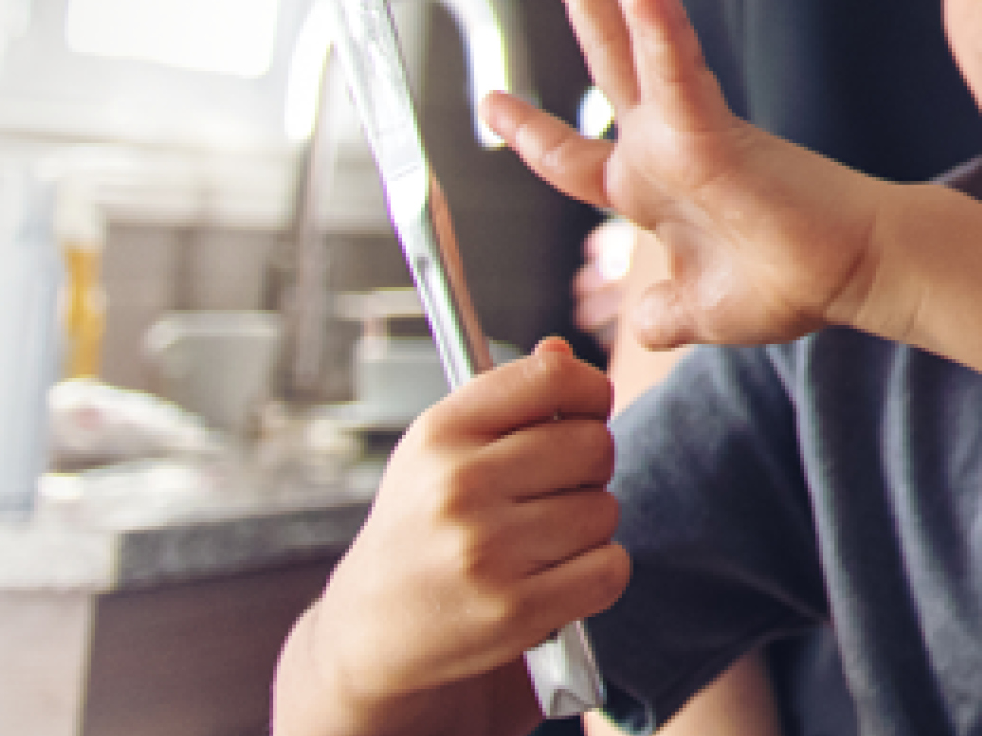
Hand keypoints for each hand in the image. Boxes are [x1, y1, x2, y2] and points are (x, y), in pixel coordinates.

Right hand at [287, 339, 624, 722]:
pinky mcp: (516, 610)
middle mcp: (460, 485)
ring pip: (604, 510)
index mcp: (441, 432)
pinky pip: (608, 568)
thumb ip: (504, 400)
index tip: (585, 411)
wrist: (372, 628)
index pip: (552, 378)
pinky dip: (598, 571)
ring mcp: (488, 550)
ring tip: (546, 537)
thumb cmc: (417, 528)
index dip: (588, 392)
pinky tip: (560, 572)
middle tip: (559, 487)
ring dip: (590, 524)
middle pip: (593, 445)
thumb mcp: (438, 450)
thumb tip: (563, 353)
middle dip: (590, 466)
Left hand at [484, 0, 891, 353]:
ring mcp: (688, 132)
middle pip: (608, 58)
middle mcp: (665, 148)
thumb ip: (663, 314)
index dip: (531, 131)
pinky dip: (659, 27)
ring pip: (641, 39)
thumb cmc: (791, 283)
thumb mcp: (699, 311)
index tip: (492, 103)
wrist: (853, 277)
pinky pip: (679, 71)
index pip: (573, 154)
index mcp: (652, 189)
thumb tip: (642, 328)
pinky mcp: (717, 132)